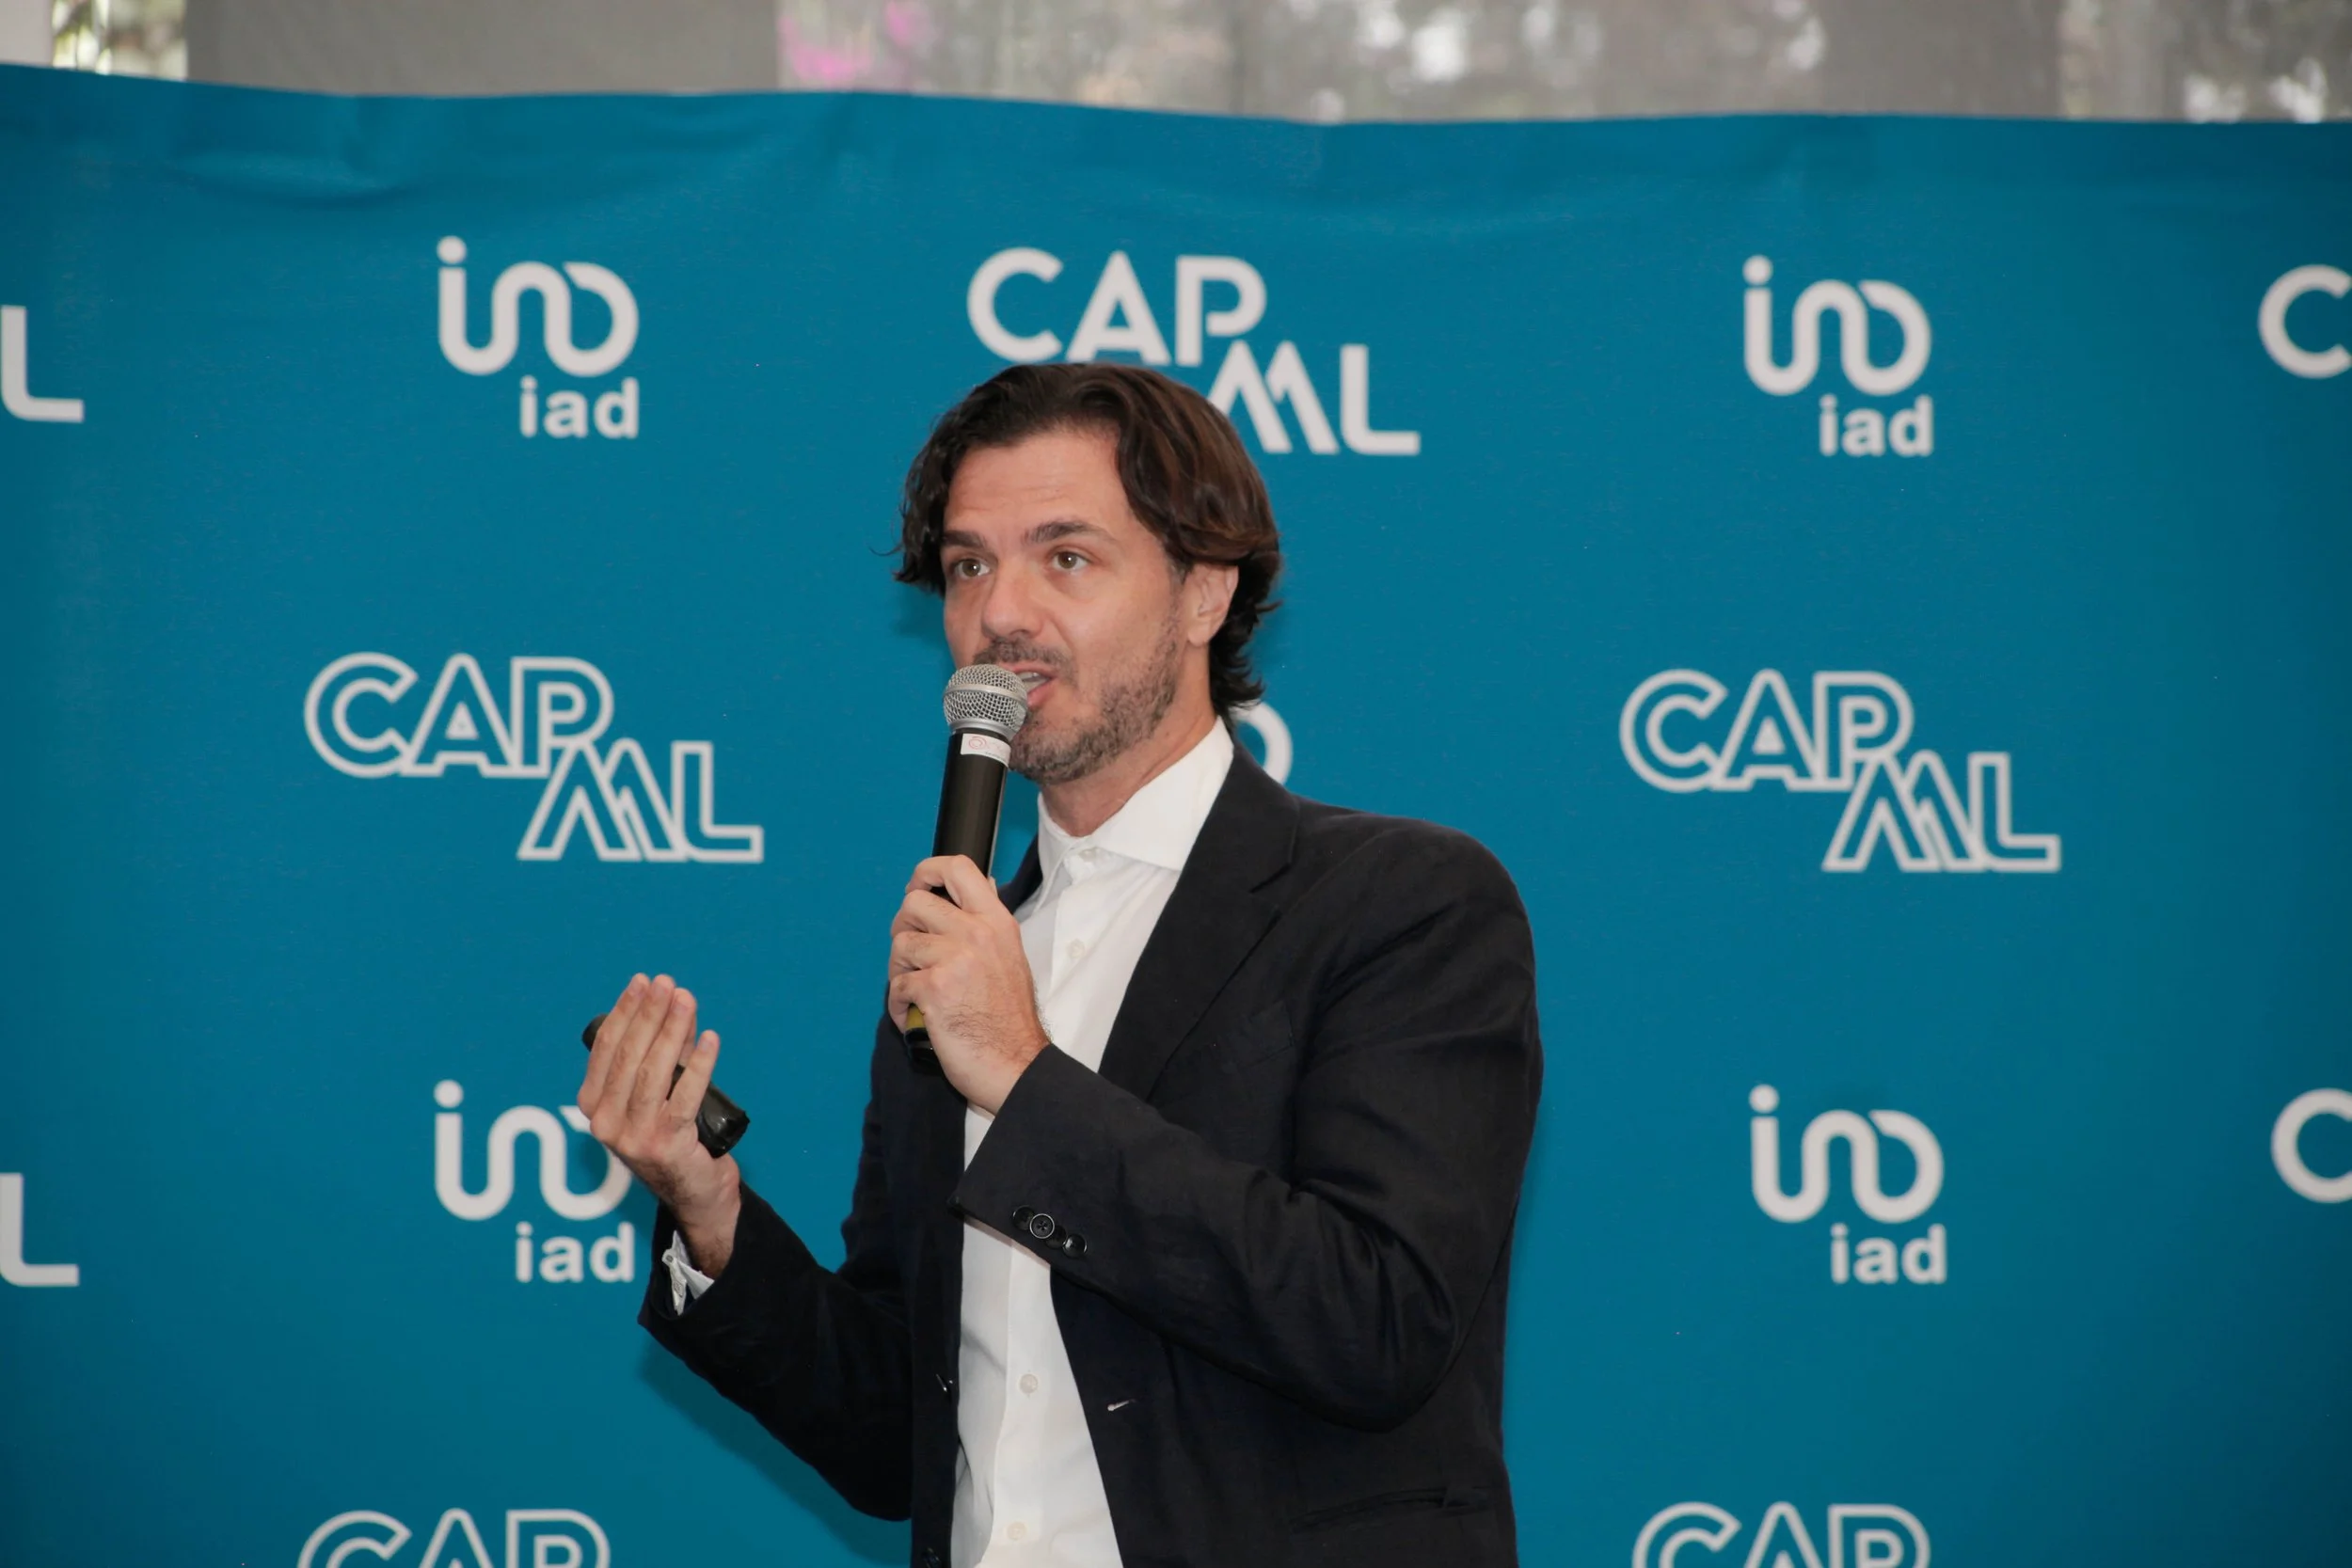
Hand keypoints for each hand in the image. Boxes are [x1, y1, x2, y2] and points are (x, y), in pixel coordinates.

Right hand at [578, 973, 741, 1273]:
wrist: (696, 1193)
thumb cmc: (676, 1137)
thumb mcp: (660, 1093)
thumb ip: (666, 1055)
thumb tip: (677, 1005)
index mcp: (593, 1107)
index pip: (605, 1049)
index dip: (625, 1012)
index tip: (643, 982)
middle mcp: (605, 1123)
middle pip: (628, 1056)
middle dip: (648, 1014)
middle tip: (667, 984)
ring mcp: (634, 1137)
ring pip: (652, 1073)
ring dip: (671, 1031)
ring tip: (686, 1000)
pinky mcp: (666, 1145)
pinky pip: (684, 1097)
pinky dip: (700, 1065)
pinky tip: (710, 1039)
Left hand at [888, 855, 1049, 1113]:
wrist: (1015, 1064)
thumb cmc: (1009, 1020)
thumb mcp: (1010, 958)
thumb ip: (986, 926)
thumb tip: (974, 891)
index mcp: (997, 922)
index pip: (958, 868)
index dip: (927, 871)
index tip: (918, 886)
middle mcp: (977, 933)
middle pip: (914, 903)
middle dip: (904, 928)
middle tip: (912, 953)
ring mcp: (954, 958)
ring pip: (900, 943)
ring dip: (899, 970)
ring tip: (915, 991)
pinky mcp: (933, 987)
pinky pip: (895, 983)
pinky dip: (898, 1003)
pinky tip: (914, 1015)